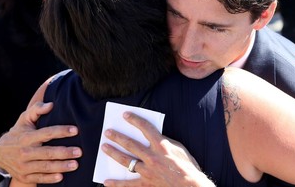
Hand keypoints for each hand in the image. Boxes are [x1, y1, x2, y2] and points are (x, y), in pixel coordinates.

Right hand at [0, 102, 81, 183]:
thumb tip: (51, 104)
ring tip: (75, 164)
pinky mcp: (25, 176)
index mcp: (28, 137)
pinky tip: (61, 176)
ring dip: (61, 166)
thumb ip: (37, 109)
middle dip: (64, 152)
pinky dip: (50, 178)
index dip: (61, 131)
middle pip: (48, 152)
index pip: (47, 133)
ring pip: (45, 167)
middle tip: (79, 151)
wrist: (0, 153)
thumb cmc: (18, 133)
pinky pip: (39, 178)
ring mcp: (25, 165)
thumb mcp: (24, 119)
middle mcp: (26, 152)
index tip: (75, 130)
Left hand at [101, 112, 215, 186]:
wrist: (190, 186)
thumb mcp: (178, 148)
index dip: (134, 120)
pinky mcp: (146, 184)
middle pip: (130, 144)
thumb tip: (153, 136)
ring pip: (125, 160)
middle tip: (107, 132)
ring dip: (113, 152)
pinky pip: (128, 184)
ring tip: (104, 147)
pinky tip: (106, 181)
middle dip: (117, 136)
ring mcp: (147, 171)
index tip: (125, 115)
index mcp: (161, 145)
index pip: (145, 128)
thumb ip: (164, 141)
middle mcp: (152, 157)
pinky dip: (116, 184)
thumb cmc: (187, 166)